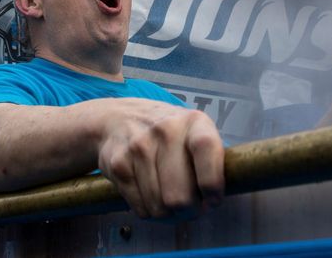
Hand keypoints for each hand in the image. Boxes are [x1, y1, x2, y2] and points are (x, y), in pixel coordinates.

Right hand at [96, 100, 224, 219]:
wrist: (119, 118)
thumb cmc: (169, 134)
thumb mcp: (195, 133)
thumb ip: (212, 161)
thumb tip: (213, 202)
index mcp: (193, 122)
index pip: (206, 149)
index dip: (212, 183)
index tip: (213, 200)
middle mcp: (165, 130)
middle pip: (180, 195)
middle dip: (189, 211)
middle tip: (190, 208)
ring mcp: (139, 146)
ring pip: (159, 207)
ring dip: (167, 214)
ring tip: (170, 202)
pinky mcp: (118, 164)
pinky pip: (139, 207)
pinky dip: (148, 211)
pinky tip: (151, 199)